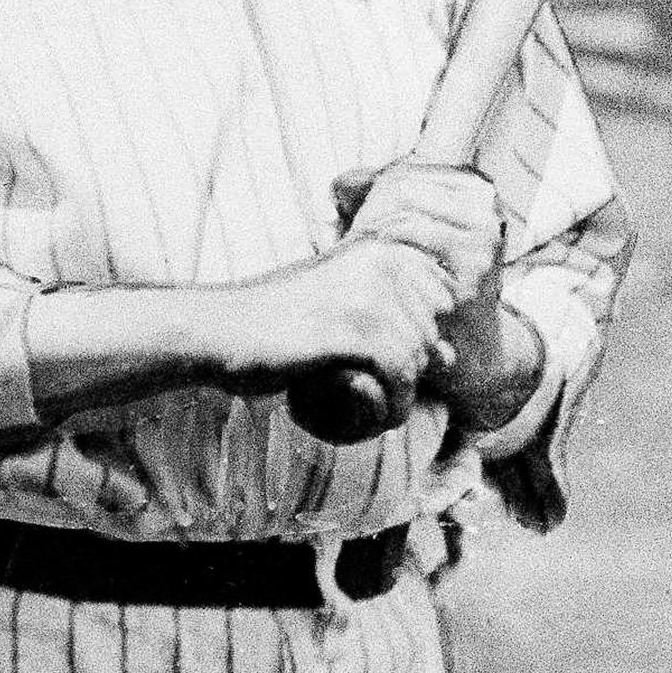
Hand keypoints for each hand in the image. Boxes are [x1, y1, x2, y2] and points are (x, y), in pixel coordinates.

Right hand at [277, 163, 506, 441]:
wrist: (221, 331)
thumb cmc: (276, 324)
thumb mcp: (341, 312)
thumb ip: (395, 325)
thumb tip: (451, 357)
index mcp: (381, 252)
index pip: (441, 298)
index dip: (423, 336)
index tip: (386, 359)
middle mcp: (381, 266)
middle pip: (429, 334)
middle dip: (410, 372)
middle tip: (374, 395)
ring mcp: (368, 297)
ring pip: (417, 360)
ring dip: (401, 397)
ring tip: (374, 414)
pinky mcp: (353, 332)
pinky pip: (398, 378)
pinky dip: (391, 407)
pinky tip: (373, 420)